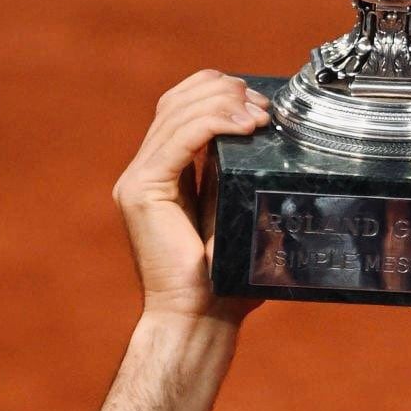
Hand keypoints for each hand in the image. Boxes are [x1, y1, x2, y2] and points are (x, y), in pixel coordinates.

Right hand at [113, 71, 272, 323]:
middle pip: (176, 100)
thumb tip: (274, 143)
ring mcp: (137, 180)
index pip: (181, 108)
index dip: (218, 91)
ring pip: (177, 112)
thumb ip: (241, 179)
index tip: (261, 105)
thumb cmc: (225, 280)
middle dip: (224, 91)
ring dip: (224, 103)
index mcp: (162, 173)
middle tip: (265, 107)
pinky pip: (178, 139)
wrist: (201, 319)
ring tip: (260, 115)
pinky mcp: (141, 191)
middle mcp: (143, 171)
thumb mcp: (238, 216)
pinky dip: (213, 123)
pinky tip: (244, 126)